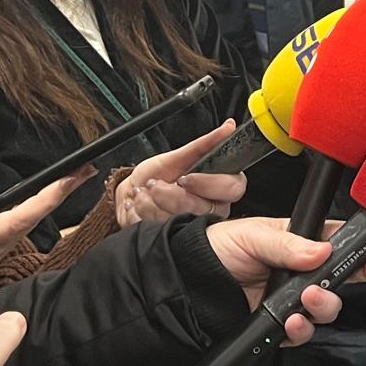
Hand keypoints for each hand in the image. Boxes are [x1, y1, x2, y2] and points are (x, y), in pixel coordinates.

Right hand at [0, 169, 93, 257]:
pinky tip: (48, 199)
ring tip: (75, 178)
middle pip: (41, 213)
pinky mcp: (0, 246)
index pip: (31, 211)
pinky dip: (41, 207)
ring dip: (55, 198)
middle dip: (65, 191)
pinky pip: (26, 223)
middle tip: (87, 170)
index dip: (55, 194)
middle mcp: (4, 241)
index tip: (76, 177)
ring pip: (35, 219)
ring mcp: (4, 245)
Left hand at [116, 120, 246, 227]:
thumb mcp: (178, 156)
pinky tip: (139, 204)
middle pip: (203, 209)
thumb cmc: (158, 173)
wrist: (132, 192)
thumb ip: (204, 144)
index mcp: (221, 188)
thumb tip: (229, 127)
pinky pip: (161, 230)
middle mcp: (212, 210)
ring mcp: (193, 226)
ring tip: (144, 192)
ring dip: (153, 203)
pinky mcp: (174, 239)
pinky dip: (143, 214)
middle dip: (172, 195)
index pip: (232, 189)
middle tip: (155, 184)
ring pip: (181, 221)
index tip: (184, 177)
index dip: (207, 184)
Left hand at [204, 218, 365, 346]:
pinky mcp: (279, 326)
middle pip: (344, 276)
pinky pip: (303, 332)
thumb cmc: (215, 251)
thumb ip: (287, 244)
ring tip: (311, 297)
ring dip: (326, 304)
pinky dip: (302, 329)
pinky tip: (293, 322)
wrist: (186, 287)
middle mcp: (302, 272)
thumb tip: (322, 250)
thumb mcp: (251, 235)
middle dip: (364, 272)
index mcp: (300, 242)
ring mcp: (292, 300)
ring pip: (328, 307)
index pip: (341, 240)